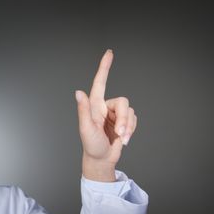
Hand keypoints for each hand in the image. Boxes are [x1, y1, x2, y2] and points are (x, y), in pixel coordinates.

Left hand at [75, 49, 136, 165]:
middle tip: (121, 134)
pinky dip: (131, 130)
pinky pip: (134, 119)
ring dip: (128, 127)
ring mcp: (115, 115)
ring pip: (130, 112)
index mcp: (94, 105)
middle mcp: (105, 107)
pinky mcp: (124, 122)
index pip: (100, 82)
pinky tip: (124, 139)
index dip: (104, 67)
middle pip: (123, 102)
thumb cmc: (91, 145)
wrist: (101, 160)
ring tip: (121, 139)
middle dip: (124, 120)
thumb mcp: (86, 128)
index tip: (109, 53)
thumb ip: (83, 110)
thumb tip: (78, 93)